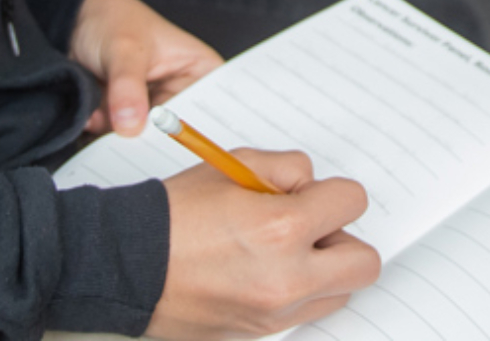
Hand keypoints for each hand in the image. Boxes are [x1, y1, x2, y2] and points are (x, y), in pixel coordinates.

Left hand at [70, 0, 222, 136]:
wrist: (76, 25)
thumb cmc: (114, 22)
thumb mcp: (124, 47)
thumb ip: (127, 85)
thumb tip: (131, 125)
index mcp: (202, 72)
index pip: (210, 111)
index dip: (200, 131)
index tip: (179, 144)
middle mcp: (183, 96)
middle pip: (180, 134)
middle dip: (158, 143)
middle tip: (135, 140)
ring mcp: (154, 113)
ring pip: (149, 144)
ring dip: (126, 143)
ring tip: (107, 123)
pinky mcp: (129, 124)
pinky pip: (122, 146)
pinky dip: (106, 142)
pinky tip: (94, 122)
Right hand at [147, 152, 380, 339]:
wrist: (125, 265)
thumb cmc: (174, 214)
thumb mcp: (234, 166)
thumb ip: (287, 170)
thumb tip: (311, 188)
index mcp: (282, 228)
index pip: (352, 203)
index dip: (332, 193)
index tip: (310, 196)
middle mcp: (286, 278)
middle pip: (364, 263)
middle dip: (342, 239)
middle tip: (311, 229)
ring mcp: (274, 313)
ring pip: (340, 293)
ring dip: (324, 270)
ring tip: (284, 253)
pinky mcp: (259, 334)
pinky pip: (304, 313)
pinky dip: (296, 293)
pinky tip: (262, 273)